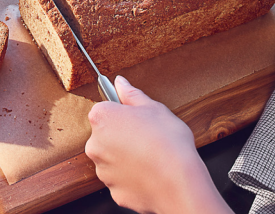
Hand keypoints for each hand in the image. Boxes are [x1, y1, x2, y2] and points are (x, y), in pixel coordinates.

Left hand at [85, 76, 232, 213]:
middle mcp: (95, 144)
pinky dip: (132, 177)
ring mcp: (102, 169)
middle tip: (146, 137)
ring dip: (125, 156)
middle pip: (106, 135)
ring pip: (112, 158)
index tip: (136, 118)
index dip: (122, 113)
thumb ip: (132, 94)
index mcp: (102, 118)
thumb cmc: (168, 142)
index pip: (104, 110)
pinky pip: (121, 179)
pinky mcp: (113, 190)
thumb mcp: (154, 108)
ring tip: (150, 156)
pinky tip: (149, 173)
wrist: (179, 182)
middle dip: (122, 135)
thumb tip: (120, 83)